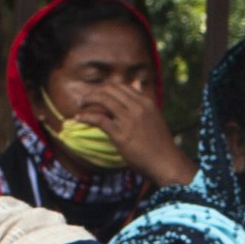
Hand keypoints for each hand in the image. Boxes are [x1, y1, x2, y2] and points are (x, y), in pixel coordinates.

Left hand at [68, 79, 196, 186]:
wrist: (166, 162)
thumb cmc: (159, 142)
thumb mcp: (153, 115)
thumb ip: (142, 100)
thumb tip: (136, 82)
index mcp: (146, 101)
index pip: (121, 86)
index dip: (106, 88)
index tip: (97, 94)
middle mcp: (138, 107)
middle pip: (110, 90)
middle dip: (95, 92)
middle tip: (85, 99)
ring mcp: (129, 120)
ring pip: (104, 100)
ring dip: (88, 100)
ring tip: (81, 105)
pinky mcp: (121, 134)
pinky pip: (99, 119)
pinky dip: (86, 116)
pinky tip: (78, 118)